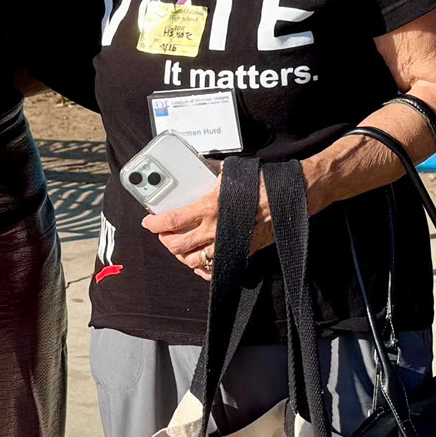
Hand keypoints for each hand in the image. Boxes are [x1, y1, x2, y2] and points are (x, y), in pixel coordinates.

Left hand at [141, 174, 270, 282]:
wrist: (287, 199)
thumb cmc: (262, 183)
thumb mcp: (231, 172)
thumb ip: (210, 172)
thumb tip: (198, 167)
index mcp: (209, 207)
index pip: (172, 220)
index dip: (155, 224)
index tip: (148, 222)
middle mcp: (215, 229)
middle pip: (178, 245)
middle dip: (165, 241)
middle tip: (163, 234)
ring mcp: (226, 244)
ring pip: (193, 261)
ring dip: (181, 255)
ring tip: (178, 247)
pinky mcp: (239, 252)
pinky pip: (215, 269)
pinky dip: (203, 269)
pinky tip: (199, 263)